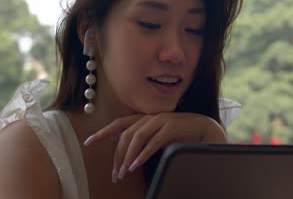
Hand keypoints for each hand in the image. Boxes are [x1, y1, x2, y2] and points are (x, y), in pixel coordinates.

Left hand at [83, 112, 225, 182]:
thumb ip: (141, 138)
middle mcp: (150, 118)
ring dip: (128, 157)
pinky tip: (136, 165)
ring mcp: (160, 121)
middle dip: (117, 155)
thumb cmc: (179, 135)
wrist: (204, 129)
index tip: (88, 142)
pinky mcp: (171, 128)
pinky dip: (143, 154)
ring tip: (123, 174)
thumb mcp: (156, 136)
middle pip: (126, 134)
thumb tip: (121, 145)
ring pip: (137, 138)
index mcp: (145, 119)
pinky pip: (153, 142)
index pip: (119, 123)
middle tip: (114, 175)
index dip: (103, 132)